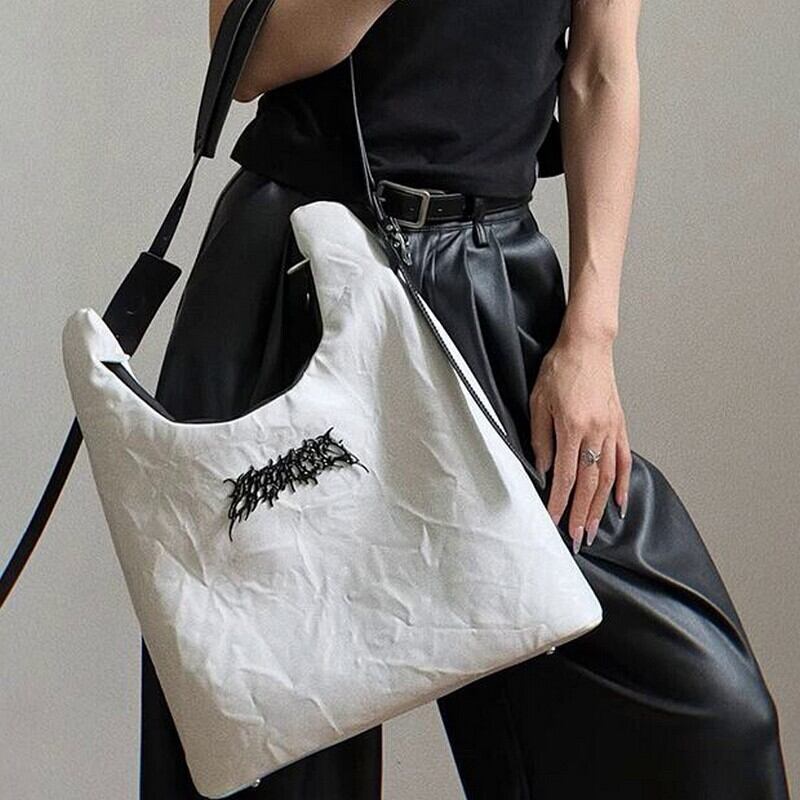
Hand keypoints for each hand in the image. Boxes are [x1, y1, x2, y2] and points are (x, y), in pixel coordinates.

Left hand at [529, 333, 631, 552]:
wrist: (586, 345)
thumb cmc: (559, 369)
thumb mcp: (538, 402)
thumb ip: (541, 438)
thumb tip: (543, 469)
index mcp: (572, 428)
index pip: (565, 476)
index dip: (559, 502)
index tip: (553, 521)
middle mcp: (595, 433)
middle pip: (589, 483)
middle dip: (581, 514)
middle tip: (576, 538)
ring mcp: (611, 430)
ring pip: (607, 477)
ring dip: (600, 506)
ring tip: (593, 529)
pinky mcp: (619, 425)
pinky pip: (623, 460)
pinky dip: (623, 483)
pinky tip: (620, 503)